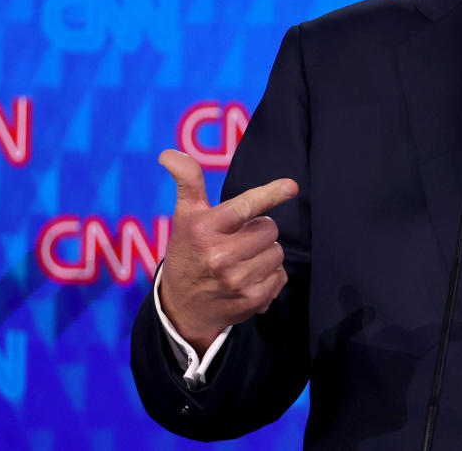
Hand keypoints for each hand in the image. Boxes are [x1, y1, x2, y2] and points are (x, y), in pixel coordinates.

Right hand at [156, 149, 297, 354]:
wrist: (182, 308)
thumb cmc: (188, 252)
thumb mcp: (185, 216)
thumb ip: (187, 181)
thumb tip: (169, 153)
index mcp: (204, 230)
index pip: (243, 207)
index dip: (270, 194)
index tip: (291, 186)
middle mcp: (220, 256)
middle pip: (269, 228)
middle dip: (259, 230)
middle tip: (238, 239)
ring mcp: (237, 280)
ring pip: (277, 252)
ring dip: (265, 252)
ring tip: (242, 259)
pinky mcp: (252, 299)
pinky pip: (281, 275)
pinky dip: (270, 274)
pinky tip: (249, 277)